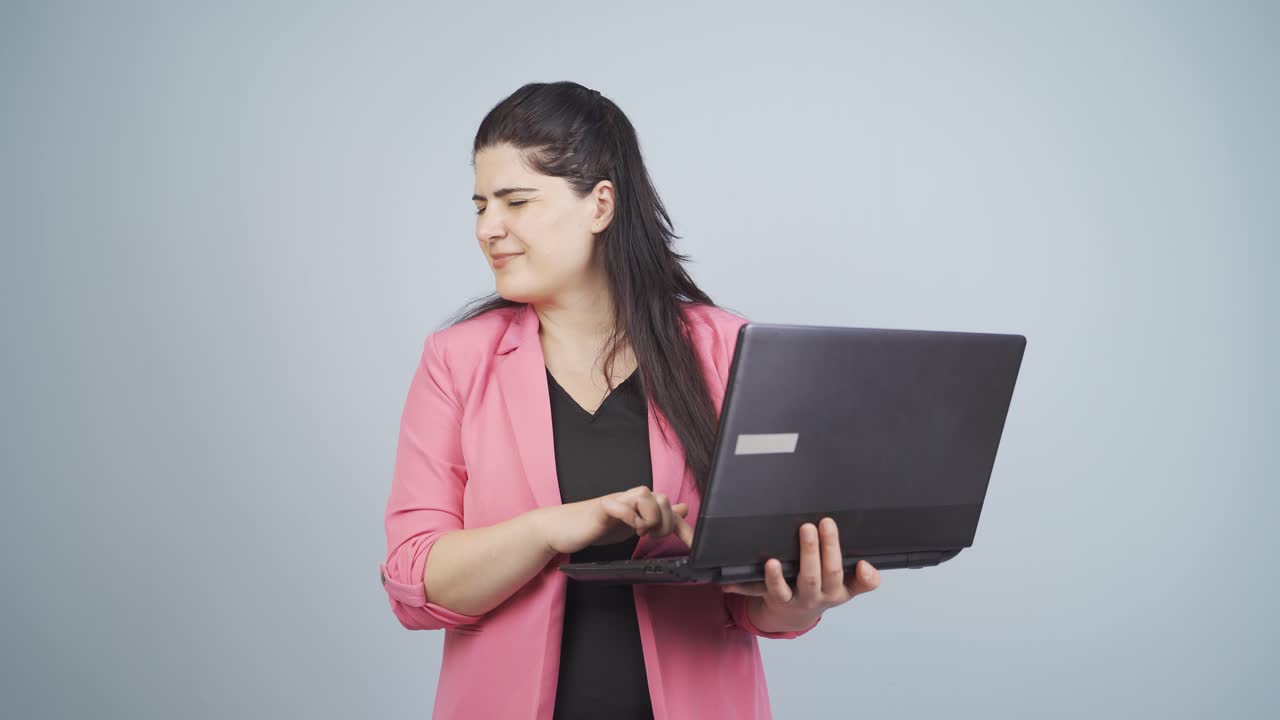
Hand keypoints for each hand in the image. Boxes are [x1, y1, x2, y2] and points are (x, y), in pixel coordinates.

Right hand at [538, 485, 694, 555]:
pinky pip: (621, 505)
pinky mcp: (601, 507)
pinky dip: (630, 517)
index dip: (685, 529)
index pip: (671, 510)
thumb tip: (681, 508)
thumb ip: (656, 517)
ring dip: (649, 517)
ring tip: (640, 532)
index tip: (693, 547)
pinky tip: (630, 528)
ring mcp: (617, 501)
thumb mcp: (633, 524)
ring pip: (645, 494)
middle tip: (651, 537)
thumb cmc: (597, 526)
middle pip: (662, 498)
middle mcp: (631, 498)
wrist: (562, 528)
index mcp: (640, 504)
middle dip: (664, 523)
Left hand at [721, 517, 880, 628]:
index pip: (856, 582)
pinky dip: (773, 576)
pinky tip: (770, 562)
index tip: (863, 562)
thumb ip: (863, 579)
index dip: (864, 576)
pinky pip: (775, 589)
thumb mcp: (845, 589)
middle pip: (829, 573)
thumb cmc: (821, 592)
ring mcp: (799, 598)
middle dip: (831, 547)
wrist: (791, 617)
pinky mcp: (778, 598)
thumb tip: (867, 566)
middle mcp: (820, 595)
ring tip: (805, 531)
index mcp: (838, 591)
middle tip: (826, 522)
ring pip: (806, 579)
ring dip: (807, 555)